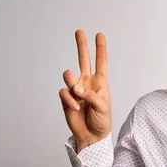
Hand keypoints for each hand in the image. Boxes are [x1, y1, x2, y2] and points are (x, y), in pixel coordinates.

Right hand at [59, 30, 110, 150]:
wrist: (91, 135)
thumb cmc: (102, 121)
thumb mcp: (103, 107)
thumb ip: (92, 96)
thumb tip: (77, 88)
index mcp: (100, 83)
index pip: (101, 63)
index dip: (100, 49)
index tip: (99, 35)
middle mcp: (87, 83)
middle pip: (83, 60)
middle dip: (81, 45)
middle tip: (79, 31)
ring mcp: (76, 89)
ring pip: (68, 75)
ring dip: (72, 82)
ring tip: (78, 94)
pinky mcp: (66, 98)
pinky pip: (63, 92)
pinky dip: (69, 99)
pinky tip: (75, 107)